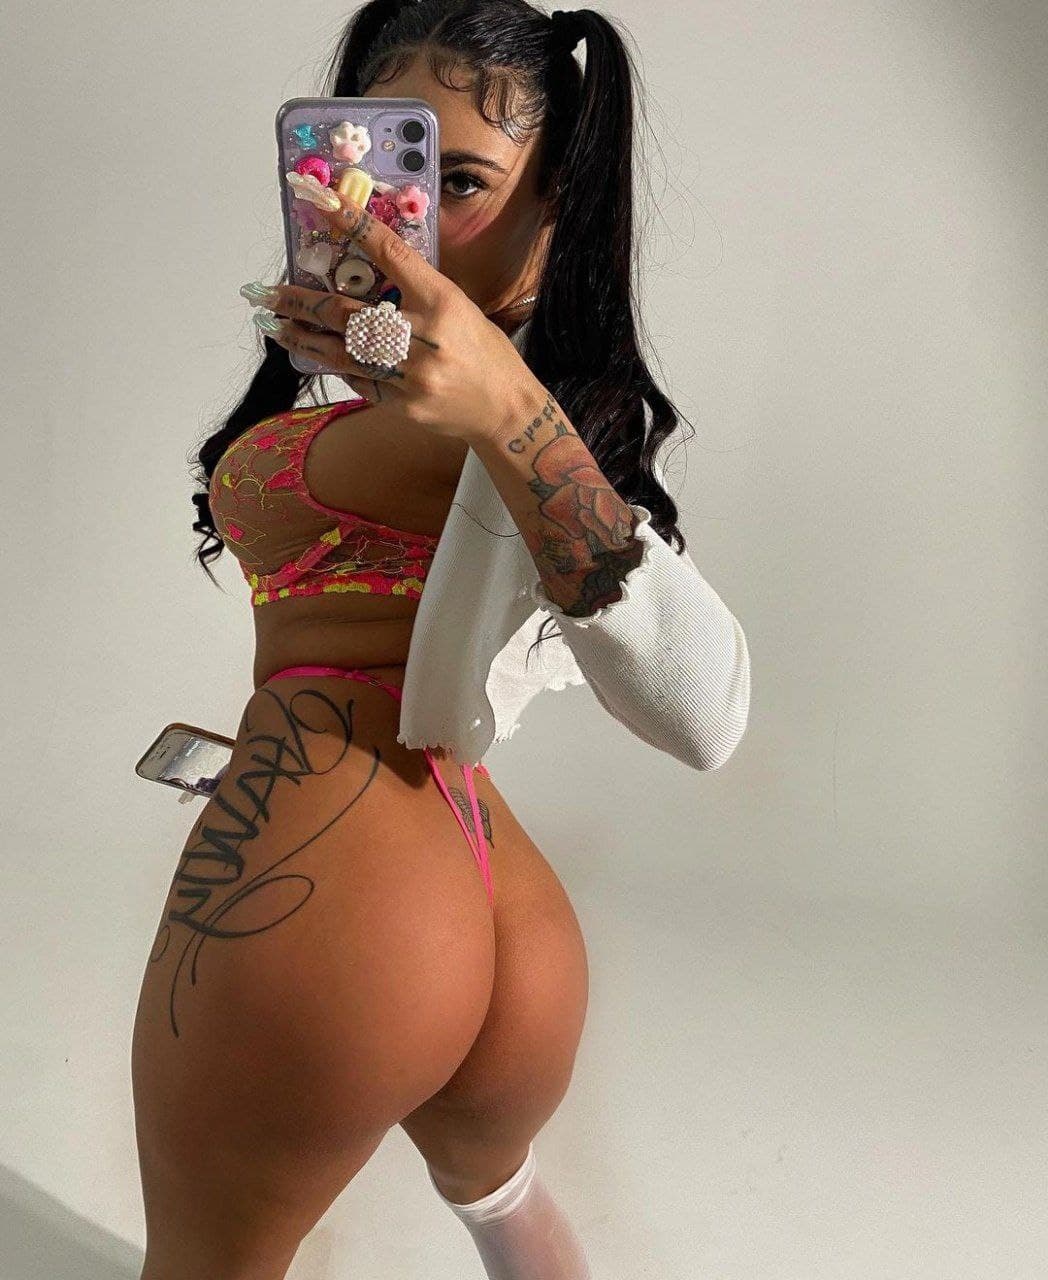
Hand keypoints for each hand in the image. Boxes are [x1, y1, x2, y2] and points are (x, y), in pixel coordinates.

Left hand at [244, 193, 544, 443]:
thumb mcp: (459, 308)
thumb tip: (370, 271)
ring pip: (342, 351)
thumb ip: (417, 290)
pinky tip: (316, 355)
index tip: (323, 202)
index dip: (354, 225)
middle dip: (302, 301)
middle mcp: (423, 336)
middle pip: (347, 313)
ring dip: (304, 338)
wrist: (506, 410)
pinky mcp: (402, 404)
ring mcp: (410, 375)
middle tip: (268, 292)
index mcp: (442, 301)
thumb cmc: (484, 353)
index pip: (391, 254)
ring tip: (275, 326)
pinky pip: (359, 380)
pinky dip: (337, 365)